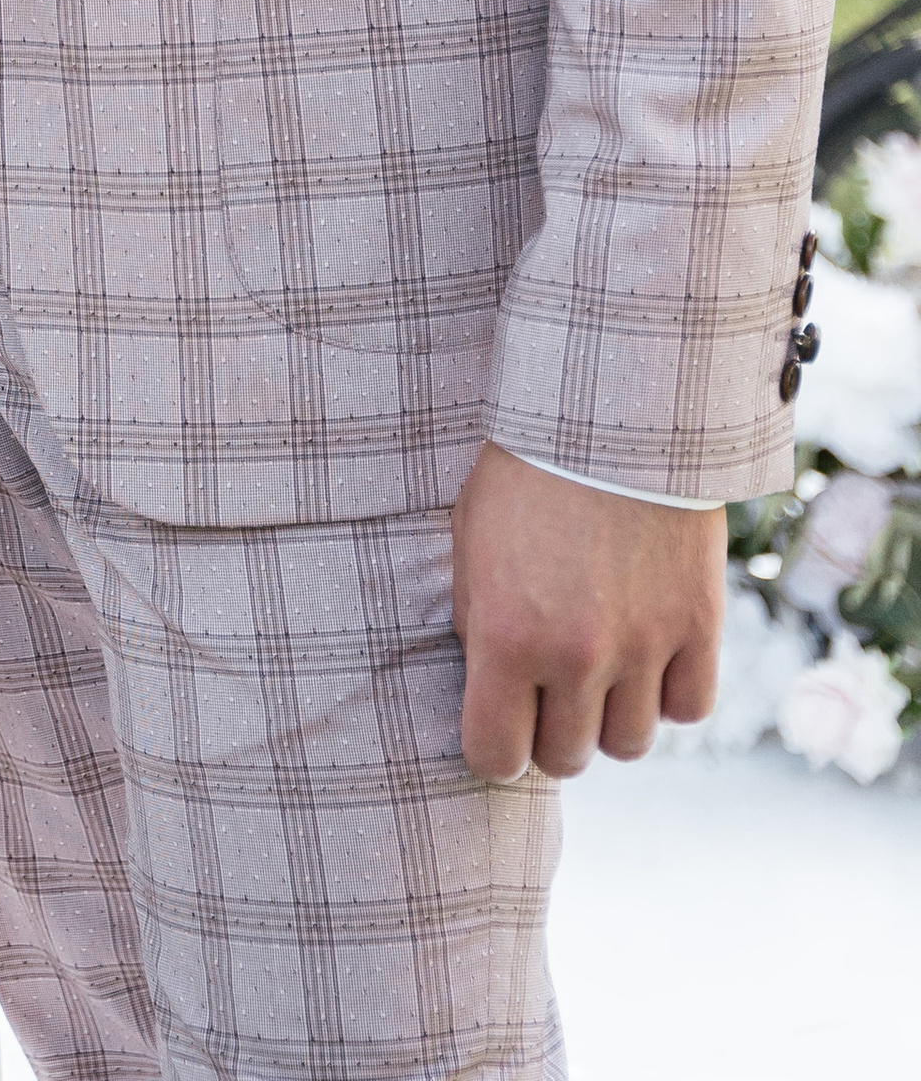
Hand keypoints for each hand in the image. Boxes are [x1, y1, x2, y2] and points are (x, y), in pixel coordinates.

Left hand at [450, 441, 725, 780]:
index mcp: (505, 636)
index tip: (498, 724)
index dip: (494, 746)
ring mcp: (642, 645)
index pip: (494, 757)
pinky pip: (688, 710)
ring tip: (599, 670)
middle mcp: (574, 654)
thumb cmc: (523, 470)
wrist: (610, 410)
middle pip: (566, 759)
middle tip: (548, 690)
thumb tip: (492, 690)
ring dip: (611, 718)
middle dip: (551, 732)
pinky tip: (649, 657)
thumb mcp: (471, 544)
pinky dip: (668, 694)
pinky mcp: (698, 626)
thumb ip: (480, 626)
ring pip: (628, 745)